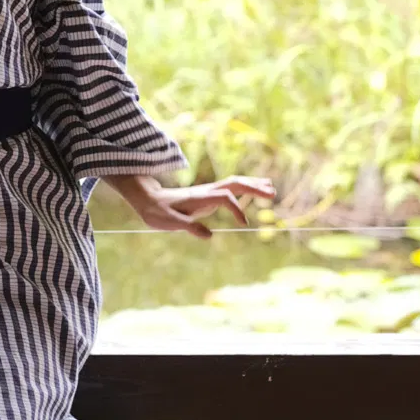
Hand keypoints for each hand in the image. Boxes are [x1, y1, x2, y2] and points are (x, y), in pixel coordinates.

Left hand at [110, 173, 275, 241]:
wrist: (147, 199)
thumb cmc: (157, 212)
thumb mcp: (169, 222)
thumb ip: (188, 227)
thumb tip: (209, 235)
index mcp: (199, 198)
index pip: (224, 198)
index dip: (236, 209)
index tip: (244, 223)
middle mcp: (206, 191)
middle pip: (235, 184)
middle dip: (254, 187)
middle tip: (273, 193)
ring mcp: (208, 192)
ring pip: (234, 183)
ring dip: (252, 184)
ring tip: (271, 188)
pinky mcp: (208, 195)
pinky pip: (230, 189)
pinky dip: (245, 188)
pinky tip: (254, 191)